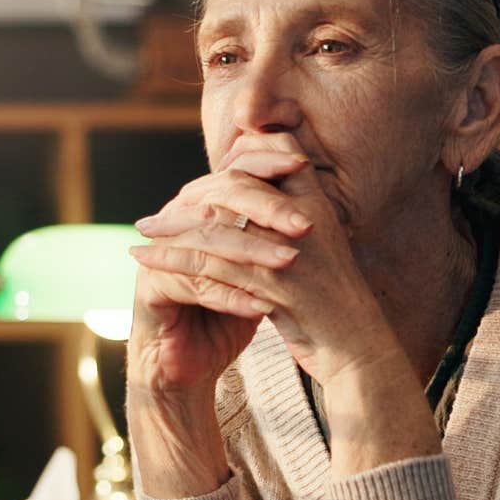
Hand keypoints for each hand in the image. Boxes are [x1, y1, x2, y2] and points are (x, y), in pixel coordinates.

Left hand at [130, 133, 396, 387]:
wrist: (356, 348)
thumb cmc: (331, 301)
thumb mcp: (315, 248)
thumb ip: (285, 218)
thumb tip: (247, 195)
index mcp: (317, 203)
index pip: (275, 151)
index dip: (238, 155)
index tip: (200, 180)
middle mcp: (306, 218)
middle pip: (237, 184)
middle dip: (190, 195)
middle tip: (156, 214)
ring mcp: (290, 250)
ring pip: (217, 224)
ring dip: (172, 228)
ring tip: (142, 232)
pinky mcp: (274, 286)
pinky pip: (211, 265)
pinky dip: (173, 260)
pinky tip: (147, 261)